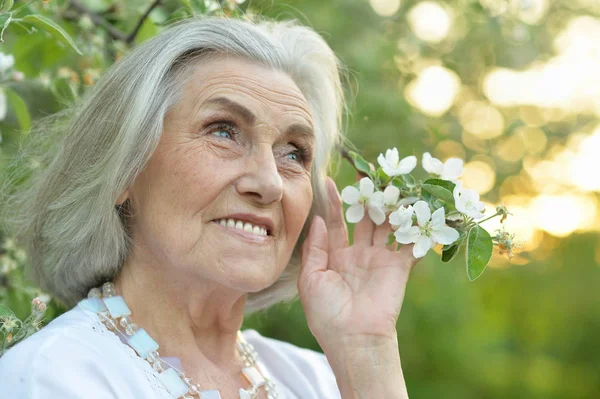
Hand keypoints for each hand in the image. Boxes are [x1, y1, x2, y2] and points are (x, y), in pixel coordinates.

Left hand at [298, 176, 419, 350]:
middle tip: (367, 174)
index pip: (337, 223)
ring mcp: (380, 259)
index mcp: (336, 257)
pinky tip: (414, 203)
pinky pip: (408, 243)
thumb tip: (318, 220)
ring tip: (389, 181)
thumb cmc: (326, 313)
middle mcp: (359, 254)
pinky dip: (414, 226)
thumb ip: (315, 248)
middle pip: (364, 219)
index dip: (334, 203)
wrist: (354, 339)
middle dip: (365, 197)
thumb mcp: (310, 279)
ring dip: (388, 205)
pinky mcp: (399, 266)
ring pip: (386, 225)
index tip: (328, 180)